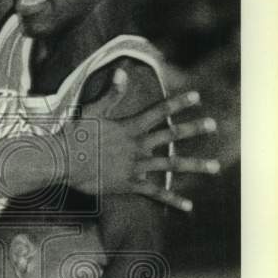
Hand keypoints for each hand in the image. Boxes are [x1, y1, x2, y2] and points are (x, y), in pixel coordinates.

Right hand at [64, 71, 218, 210]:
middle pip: (172, 134)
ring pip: (172, 164)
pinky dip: (173, 199)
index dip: (178, 103)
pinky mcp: (130, 184)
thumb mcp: (92, 111)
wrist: (62, 163)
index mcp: (130, 126)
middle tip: (213, 125)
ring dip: (195, 165)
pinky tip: (189, 205)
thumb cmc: (74, 136)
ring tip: (216, 167)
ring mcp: (136, 165)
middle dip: (194, 129)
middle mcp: (137, 145)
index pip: (159, 111)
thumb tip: (122, 72)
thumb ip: (111, 94)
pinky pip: (156, 193)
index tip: (197, 97)